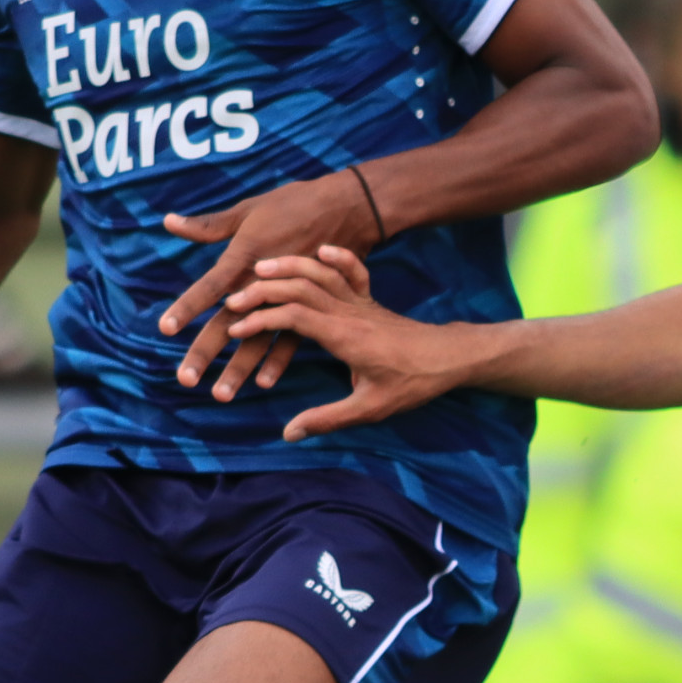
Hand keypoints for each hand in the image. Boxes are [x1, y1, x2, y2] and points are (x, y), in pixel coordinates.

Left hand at [157, 170, 380, 398]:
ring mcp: (286, 297)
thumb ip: (209, 225)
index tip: (164, 329)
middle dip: (205, 352)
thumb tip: (169, 222)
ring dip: (238, 369)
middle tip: (185, 380)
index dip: (186, 308)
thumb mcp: (248, 210)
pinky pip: (291, 339)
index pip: (208, 288)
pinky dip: (276, 361)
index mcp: (244, 258)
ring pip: (257, 339)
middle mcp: (261, 283)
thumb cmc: (295, 204)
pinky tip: (263, 382)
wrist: (347, 208)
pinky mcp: (310, 305)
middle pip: (227, 323)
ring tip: (221, 395)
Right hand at [227, 245, 468, 438]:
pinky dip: (335, 257)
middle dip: (263, 289)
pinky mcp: (369, 299)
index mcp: (345, 336)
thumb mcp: (370, 408)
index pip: (296, 317)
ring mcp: (360, 302)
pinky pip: (351, 270)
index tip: (236, 328)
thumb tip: (289, 433)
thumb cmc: (412, 383)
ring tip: (258, 267)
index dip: (263, 320)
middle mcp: (350, 312)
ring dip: (288, 267)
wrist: (450, 358)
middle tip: (232, 297)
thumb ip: (328, 419)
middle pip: (300, 288)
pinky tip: (319, 250)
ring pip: (320, 273)